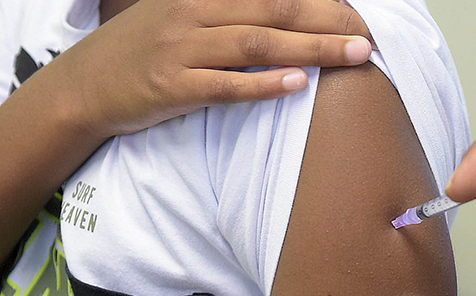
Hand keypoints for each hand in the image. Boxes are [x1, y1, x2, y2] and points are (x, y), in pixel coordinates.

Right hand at [46, 0, 372, 136]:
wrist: (85, 85)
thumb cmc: (145, 49)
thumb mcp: (184, 14)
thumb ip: (230, 10)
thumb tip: (286, 13)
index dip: (321, 2)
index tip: (359, 13)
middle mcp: (194, 13)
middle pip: (275, 11)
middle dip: (330, 21)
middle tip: (371, 35)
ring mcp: (181, 49)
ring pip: (257, 44)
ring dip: (311, 49)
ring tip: (354, 55)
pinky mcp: (171, 87)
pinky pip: (225, 85)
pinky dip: (263, 84)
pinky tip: (298, 85)